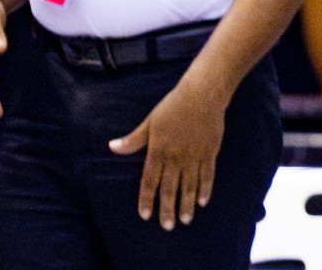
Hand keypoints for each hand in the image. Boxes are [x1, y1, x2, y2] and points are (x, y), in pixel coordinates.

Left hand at [109, 79, 226, 230]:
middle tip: (167, 227)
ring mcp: (194, 156)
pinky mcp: (209, 152)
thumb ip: (133, 139)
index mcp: (159, 151)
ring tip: (185, 220)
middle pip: (170, 189)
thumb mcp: (150, 121)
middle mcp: (176, 157)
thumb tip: (112, 147)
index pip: (150, 181)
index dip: (147, 199)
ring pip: (189, 186)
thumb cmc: (173, 106)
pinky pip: (207, 175)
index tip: (145, 216)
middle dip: (167, 209)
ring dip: (187, 204)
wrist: (203, 94)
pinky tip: (203, 201)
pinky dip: (205, 189)